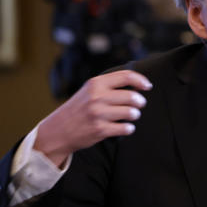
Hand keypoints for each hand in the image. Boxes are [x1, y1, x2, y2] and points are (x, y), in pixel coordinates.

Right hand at [35, 70, 152, 167]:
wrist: (58, 130)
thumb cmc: (78, 109)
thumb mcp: (89, 91)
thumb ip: (108, 85)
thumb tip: (137, 84)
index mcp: (95, 83)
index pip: (126, 76)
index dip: (141, 81)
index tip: (147, 86)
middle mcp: (97, 97)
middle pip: (132, 96)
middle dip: (140, 102)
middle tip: (138, 105)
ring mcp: (98, 114)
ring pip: (131, 113)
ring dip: (134, 115)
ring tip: (130, 116)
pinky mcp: (100, 130)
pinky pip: (126, 128)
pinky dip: (128, 128)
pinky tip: (124, 127)